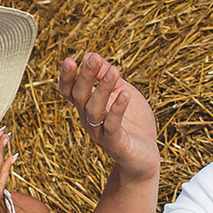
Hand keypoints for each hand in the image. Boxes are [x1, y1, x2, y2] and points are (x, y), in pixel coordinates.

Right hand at [59, 51, 159, 177]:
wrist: (145, 157)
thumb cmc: (133, 123)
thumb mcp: (121, 92)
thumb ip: (106, 76)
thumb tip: (90, 55)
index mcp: (87, 107)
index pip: (69, 91)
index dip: (67, 77)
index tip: (69, 60)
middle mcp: (89, 120)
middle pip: (80, 97)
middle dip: (86, 77)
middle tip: (93, 59)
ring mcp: (100, 133)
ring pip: (94, 110)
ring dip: (103, 89)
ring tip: (114, 70)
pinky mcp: (116, 144)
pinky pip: (112, 126)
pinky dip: (117, 110)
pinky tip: (124, 95)